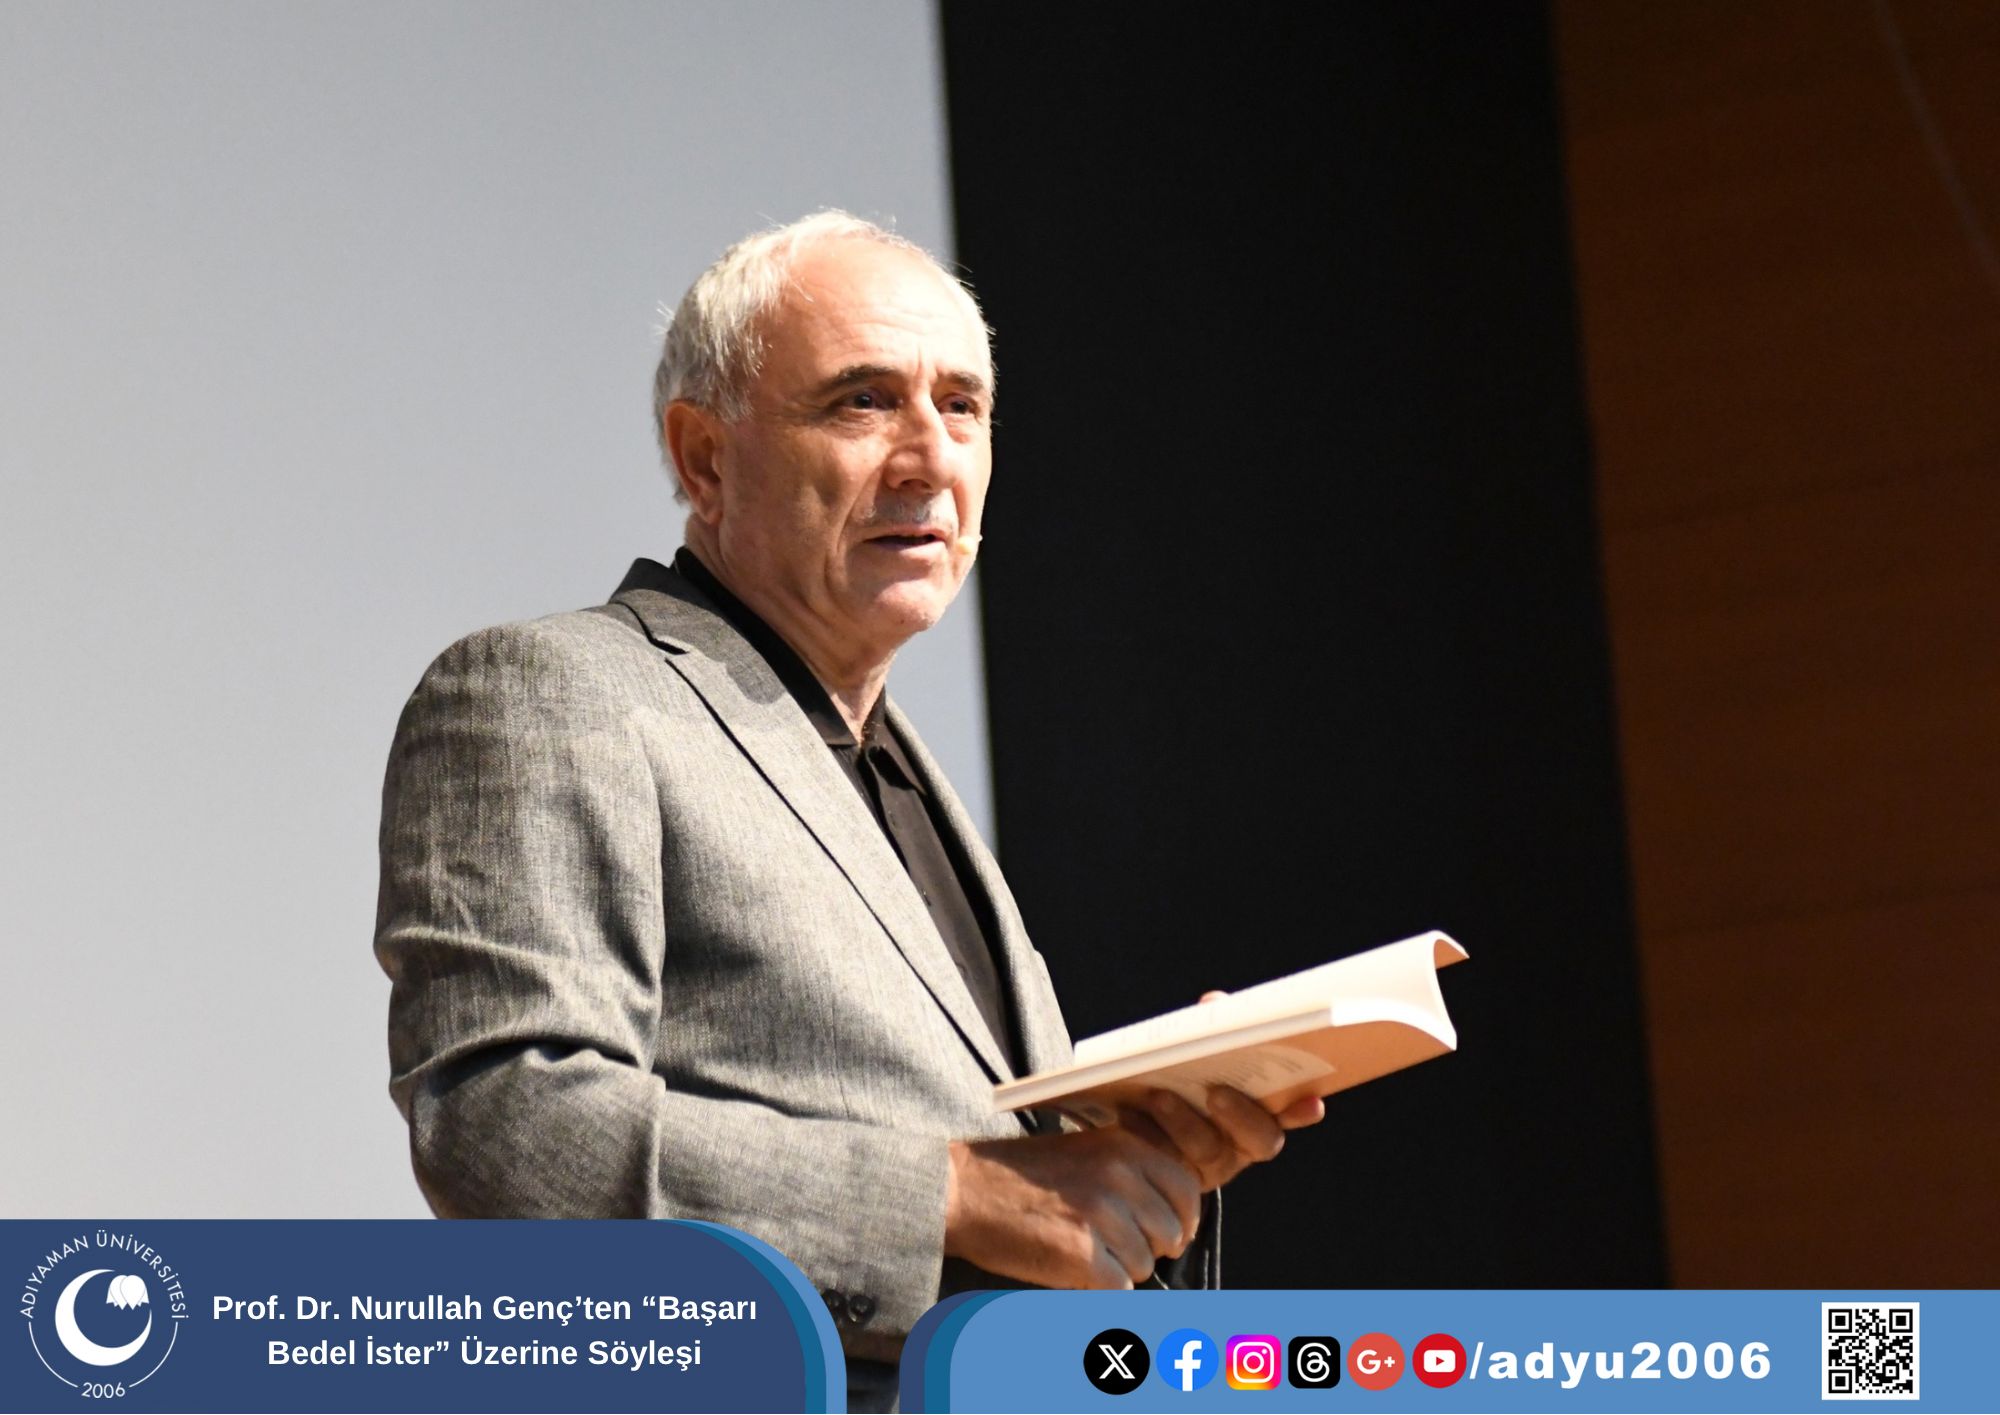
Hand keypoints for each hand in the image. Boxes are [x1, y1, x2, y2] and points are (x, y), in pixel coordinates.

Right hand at [943, 1126, 1202, 1288]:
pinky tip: (1070, 1268)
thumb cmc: (1023, 1178)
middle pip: (1170, 1233)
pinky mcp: (1082, 1253)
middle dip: (1148, 1249)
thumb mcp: (1087, 1154)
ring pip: (1144, 1264)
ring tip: (1081, 1252)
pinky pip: (1118, 1288)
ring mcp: (1102, 1213)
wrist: (964, 1190)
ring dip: (1119, 1269)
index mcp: (1126, 1147)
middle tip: (1112, 1248)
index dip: (1181, 1220)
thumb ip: (1133, 1177)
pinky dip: (1098, 1288)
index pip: (1187, 1190)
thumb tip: (1176, 1221)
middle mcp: (1120, 1175)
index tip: (1165, 1235)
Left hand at [1117, 989, 1327, 1190]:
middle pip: (1261, 1140)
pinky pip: (1161, 1160)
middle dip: (1242, 1115)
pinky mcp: (1169, 1173)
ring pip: (1206, 1150)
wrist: (1134, 1121)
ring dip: (1184, 1121)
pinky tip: (1128, 1115)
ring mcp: (1208, 1164)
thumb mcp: (1200, 1052)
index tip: (1312, 1102)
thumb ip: (1213, 1027)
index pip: (1291, 1114)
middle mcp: (1242, 1145)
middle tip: (1217, 1093)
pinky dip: (1145, 1133)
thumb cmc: (1182, 1078)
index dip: (1302, 1112)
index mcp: (1261, 1113)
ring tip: (1159, 1095)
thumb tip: (1213, 1002)